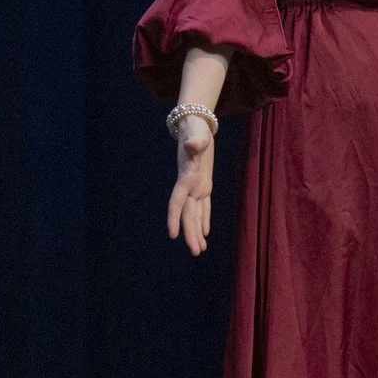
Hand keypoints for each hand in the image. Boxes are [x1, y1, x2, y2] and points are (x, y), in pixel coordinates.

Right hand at [166, 116, 215, 254]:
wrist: (194, 125)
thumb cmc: (195, 129)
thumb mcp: (197, 134)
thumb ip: (195, 142)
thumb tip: (192, 145)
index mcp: (186, 177)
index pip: (177, 202)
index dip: (174, 218)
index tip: (172, 235)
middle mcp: (189, 185)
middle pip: (188, 214)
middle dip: (191, 233)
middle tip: (196, 253)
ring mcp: (196, 186)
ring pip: (195, 214)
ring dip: (197, 232)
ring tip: (200, 250)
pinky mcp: (204, 184)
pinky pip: (203, 207)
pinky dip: (204, 220)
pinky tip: (205, 234)